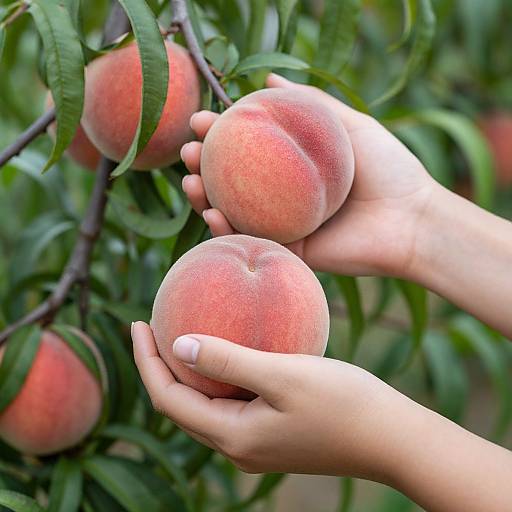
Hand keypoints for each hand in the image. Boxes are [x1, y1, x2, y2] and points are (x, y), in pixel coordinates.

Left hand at [132, 321, 400, 479]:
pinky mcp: (273, 432)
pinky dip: (217, 376)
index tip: (136, 322)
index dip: (146, 361)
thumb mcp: (282, 374)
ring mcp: (256, 442)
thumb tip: (177, 345)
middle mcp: (238, 446)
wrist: (391, 438)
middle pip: (180, 405)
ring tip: (179, 335)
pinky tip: (226, 350)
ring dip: (187, 371)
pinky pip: (230, 402)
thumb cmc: (342, 402)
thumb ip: (227, 361)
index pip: (168, 398)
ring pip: (204, 404)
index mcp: (233, 436)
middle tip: (151, 327)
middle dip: (159, 366)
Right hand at [181, 73, 435, 276]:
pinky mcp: (290, 252)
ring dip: (203, 199)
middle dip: (202, 167)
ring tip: (188, 181)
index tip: (199, 121)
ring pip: (233, 214)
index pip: (247, 150)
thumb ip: (309, 103)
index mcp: (294, 167)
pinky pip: (250, 242)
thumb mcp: (348, 124)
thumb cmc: (387, 168)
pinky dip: (226, 231)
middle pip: (232, 182)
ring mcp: (284, 225)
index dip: (219, 136)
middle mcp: (284, 196)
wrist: (411, 219)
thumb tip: (265, 79)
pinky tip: (211, 215)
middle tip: (186, 151)